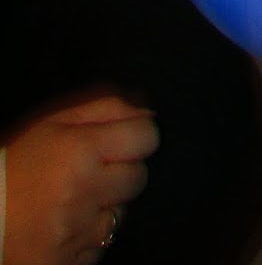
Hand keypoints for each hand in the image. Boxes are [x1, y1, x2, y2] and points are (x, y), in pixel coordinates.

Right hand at [3, 96, 158, 264]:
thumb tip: (147, 111)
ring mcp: (78, 231)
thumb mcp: (53, 123)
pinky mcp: (72, 262)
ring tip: (74, 199)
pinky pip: (102, 244)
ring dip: (105, 205)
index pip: (146, 136)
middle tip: (92, 171)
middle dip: (121, 171)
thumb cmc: (15, 166)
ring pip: (122, 213)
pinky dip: (89, 235)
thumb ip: (105, 109)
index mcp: (80, 150)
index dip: (138, 135)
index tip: (125, 138)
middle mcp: (83, 191)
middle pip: (139, 176)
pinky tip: (66, 224)